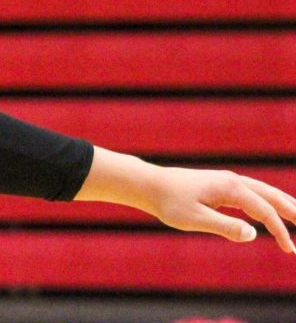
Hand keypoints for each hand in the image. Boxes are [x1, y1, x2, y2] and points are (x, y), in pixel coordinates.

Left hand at [77, 148, 295, 252]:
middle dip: (292, 212)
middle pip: (272, 196)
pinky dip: (266, 202)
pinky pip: (252, 193)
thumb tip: (253, 234)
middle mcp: (233, 180)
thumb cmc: (169, 203)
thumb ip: (224, 227)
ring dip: (282, 205)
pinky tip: (268, 212)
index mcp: (230, 188)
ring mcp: (227, 180)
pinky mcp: (220, 185)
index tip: (289, 250)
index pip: (264, 211)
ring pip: (264, 192)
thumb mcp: (194, 219)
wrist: (148, 185)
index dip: (280, 231)